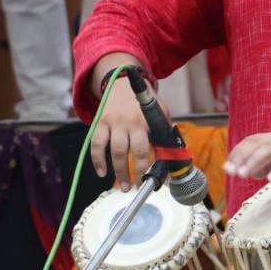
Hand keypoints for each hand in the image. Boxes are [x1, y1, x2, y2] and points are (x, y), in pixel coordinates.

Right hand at [89, 77, 154, 191]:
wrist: (121, 81)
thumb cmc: (143, 101)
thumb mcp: (158, 112)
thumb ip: (164, 132)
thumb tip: (174, 158)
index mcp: (144, 120)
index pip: (146, 148)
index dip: (148, 167)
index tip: (155, 182)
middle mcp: (127, 122)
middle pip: (128, 151)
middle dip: (132, 173)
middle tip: (135, 188)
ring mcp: (112, 122)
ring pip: (113, 150)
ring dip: (118, 171)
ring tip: (123, 186)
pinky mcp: (100, 123)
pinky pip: (96, 144)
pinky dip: (97, 160)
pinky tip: (102, 172)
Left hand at [223, 124, 270, 183]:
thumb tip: (253, 171)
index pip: (252, 141)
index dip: (238, 153)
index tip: (226, 168)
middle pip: (257, 143)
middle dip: (242, 157)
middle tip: (231, 172)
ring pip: (270, 147)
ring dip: (255, 161)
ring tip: (244, 175)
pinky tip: (270, 178)